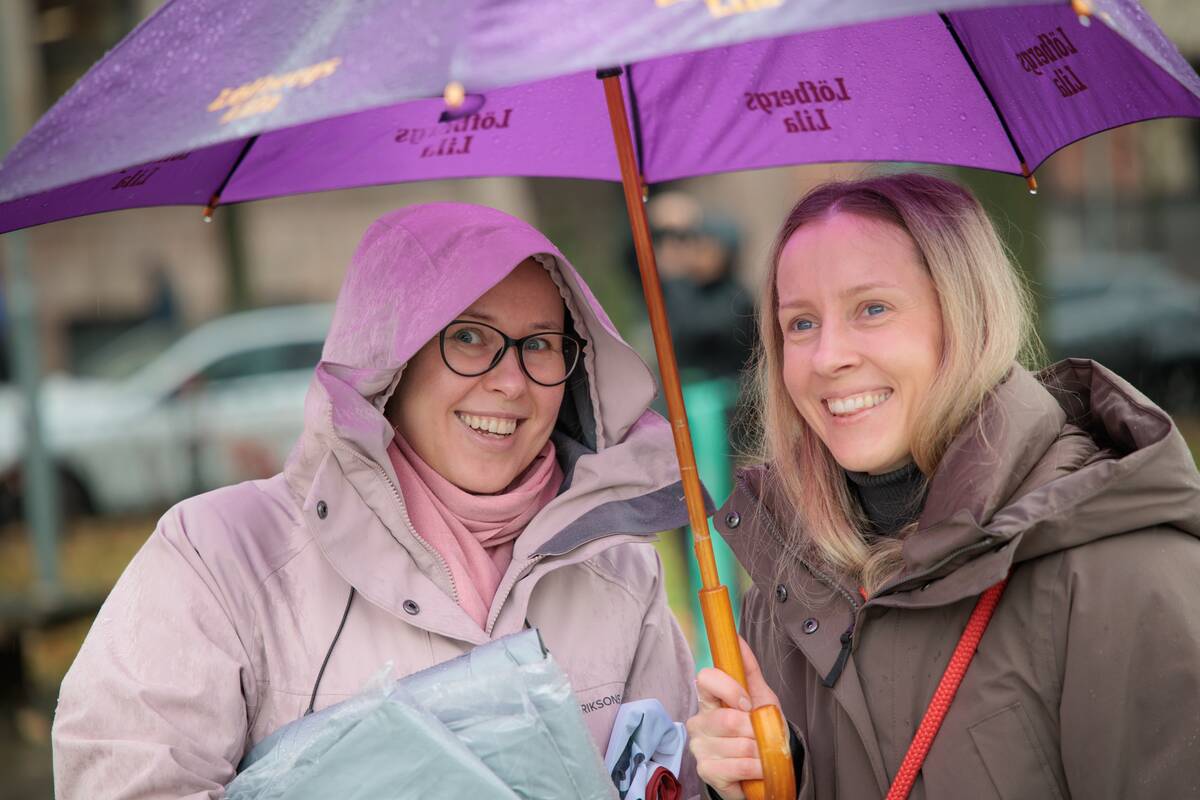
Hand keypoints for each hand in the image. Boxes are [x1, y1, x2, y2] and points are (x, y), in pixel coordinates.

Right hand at [686, 637, 781, 799]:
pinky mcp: (706, 771)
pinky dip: (758, 768)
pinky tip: (756, 768)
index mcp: (708, 699)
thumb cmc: (759, 728)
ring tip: (760, 752)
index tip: (747, 703)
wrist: (767, 763)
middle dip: (755, 729)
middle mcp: (698, 722)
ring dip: (761, 751)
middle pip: (728, 719)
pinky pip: (740, 767)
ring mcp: (699, 748)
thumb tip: (737, 639)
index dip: (730, 689)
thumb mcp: (760, 696)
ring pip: (739, 745)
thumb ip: (748, 669)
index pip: (704, 679)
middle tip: (759, 734)